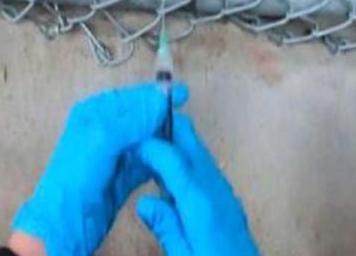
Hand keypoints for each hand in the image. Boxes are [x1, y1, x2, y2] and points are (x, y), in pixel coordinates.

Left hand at [12, 82, 187, 255]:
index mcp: (95, 113)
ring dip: (164, 140)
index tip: (183, 93)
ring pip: (146, 140)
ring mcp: (115, 155)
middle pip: (141, 118)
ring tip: (185, 141)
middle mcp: (105, 130)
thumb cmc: (78, 174)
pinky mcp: (124, 176)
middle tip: (187, 121)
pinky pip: (147, 163)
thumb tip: (161, 97)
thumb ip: (133, 118)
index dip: (156, 95)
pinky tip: (174, 162)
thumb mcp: (104, 139)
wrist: (66, 221)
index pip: (131, 97)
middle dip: (163, 118)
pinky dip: (160, 161)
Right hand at [135, 114, 260, 255]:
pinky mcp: (225, 196)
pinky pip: (202, 166)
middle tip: (136, 131)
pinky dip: (182, 160)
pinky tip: (164, 176)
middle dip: (165, 128)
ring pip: (197, 150)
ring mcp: (223, 190)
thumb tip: (143, 202)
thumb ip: (166, 228)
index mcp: (202, 204)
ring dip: (172, 144)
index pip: (175, 159)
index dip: (152, 145)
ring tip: (143, 152)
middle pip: (191, 142)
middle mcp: (215, 189)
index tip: (130, 144)